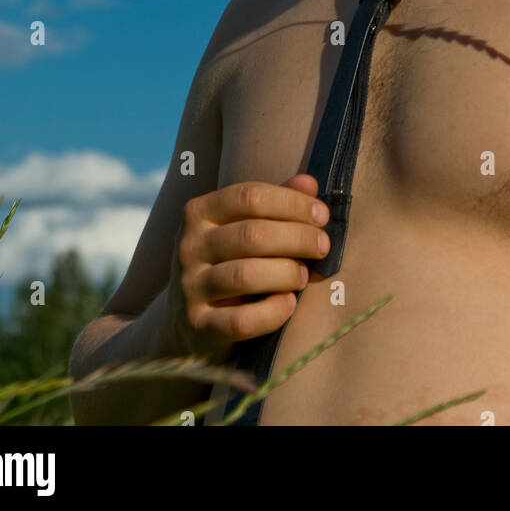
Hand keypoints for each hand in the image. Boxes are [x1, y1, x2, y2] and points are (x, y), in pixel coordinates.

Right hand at [167, 174, 328, 359]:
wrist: (186, 318)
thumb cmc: (227, 261)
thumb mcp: (243, 226)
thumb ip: (275, 204)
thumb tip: (309, 184)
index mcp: (200, 212)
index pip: (250, 196)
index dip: (292, 203)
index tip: (322, 215)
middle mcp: (189, 246)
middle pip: (252, 234)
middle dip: (297, 238)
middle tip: (322, 246)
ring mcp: (189, 287)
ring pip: (246, 275)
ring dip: (286, 273)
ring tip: (304, 276)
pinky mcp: (197, 326)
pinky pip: (241, 321)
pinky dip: (273, 312)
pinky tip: (289, 304)